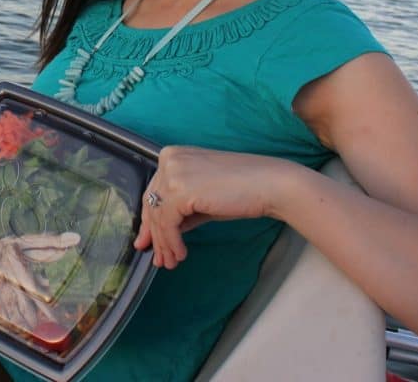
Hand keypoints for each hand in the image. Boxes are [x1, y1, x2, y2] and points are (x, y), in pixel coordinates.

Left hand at [134, 146, 298, 268]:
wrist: (269, 184)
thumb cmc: (242, 189)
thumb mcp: (202, 199)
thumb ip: (181, 211)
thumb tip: (163, 234)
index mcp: (172, 154)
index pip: (153, 192)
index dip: (150, 221)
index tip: (148, 241)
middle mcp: (169, 159)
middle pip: (152, 204)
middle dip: (154, 236)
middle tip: (158, 258)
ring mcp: (173, 173)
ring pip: (158, 217)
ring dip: (164, 244)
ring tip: (171, 262)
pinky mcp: (180, 190)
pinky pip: (168, 223)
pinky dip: (172, 242)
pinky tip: (181, 254)